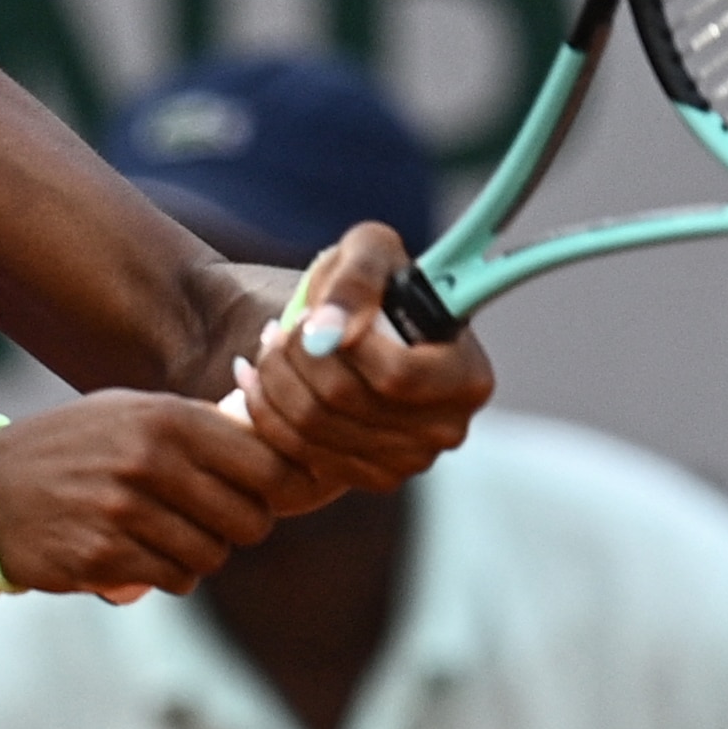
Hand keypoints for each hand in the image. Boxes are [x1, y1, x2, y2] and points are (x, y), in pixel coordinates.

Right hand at [0, 390, 286, 595]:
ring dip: (201, 553)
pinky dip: (169, 574)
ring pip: (213, 556)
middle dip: (242, 526)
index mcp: (166, 419)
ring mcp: (125, 513)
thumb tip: (274, 440)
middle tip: (218, 519)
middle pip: (249, 519)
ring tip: (170, 534)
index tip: (274, 494)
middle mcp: (148, 462)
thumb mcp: (131, 411)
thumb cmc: (73, 446)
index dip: (281, 486)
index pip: (266, 464)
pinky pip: (175, 580)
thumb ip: (197, 424)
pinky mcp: (104, 558)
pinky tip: (143, 553)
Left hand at [230, 222, 493, 512]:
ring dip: (275, 380)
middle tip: (277, 329)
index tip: (314, 316)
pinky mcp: (371, 478)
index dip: (343, 346)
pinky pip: (302, 455)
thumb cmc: (374, 282)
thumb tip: (332, 331)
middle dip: (295, 357)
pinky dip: (268, 414)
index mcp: (468, 376)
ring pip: (315, 427)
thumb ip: (357, 278)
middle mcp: (448, 429)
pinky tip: (259, 380)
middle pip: (345, 401)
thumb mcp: (369, 250)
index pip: (396, 377)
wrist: (359, 327)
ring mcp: (410, 461)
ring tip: (267, 346)